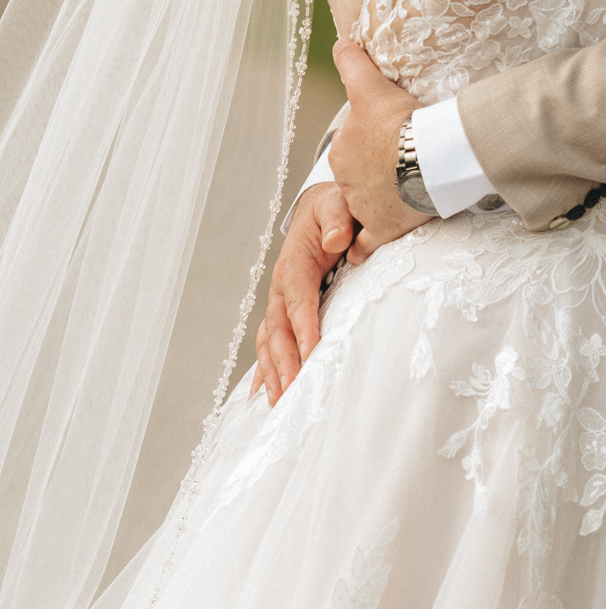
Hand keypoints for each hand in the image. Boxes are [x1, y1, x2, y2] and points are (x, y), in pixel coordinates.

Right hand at [251, 182, 354, 405]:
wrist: (321, 211)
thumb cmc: (334, 210)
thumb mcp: (338, 204)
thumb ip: (338, 217)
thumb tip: (339, 239)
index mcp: (294, 265)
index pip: (299, 302)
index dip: (304, 330)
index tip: (312, 356)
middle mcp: (281, 289)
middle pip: (277, 331)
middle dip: (284, 363)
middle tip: (292, 393)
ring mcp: (279, 304)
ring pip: (268, 343)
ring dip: (272, 374)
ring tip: (279, 405)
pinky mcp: (283, 314)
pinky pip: (269, 346)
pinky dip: (265, 372)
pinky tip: (263, 399)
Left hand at [328, 38, 434, 245]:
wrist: (430, 155)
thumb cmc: (405, 120)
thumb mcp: (373, 85)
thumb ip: (353, 63)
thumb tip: (341, 40)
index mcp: (342, 150)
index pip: (352, 148)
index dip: (371, 143)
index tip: (389, 141)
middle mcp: (345, 181)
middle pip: (358, 178)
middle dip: (374, 173)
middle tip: (400, 166)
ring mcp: (362, 208)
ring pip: (363, 207)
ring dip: (377, 203)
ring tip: (401, 195)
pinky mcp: (381, 229)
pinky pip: (364, 244)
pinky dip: (362, 246)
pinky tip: (367, 244)